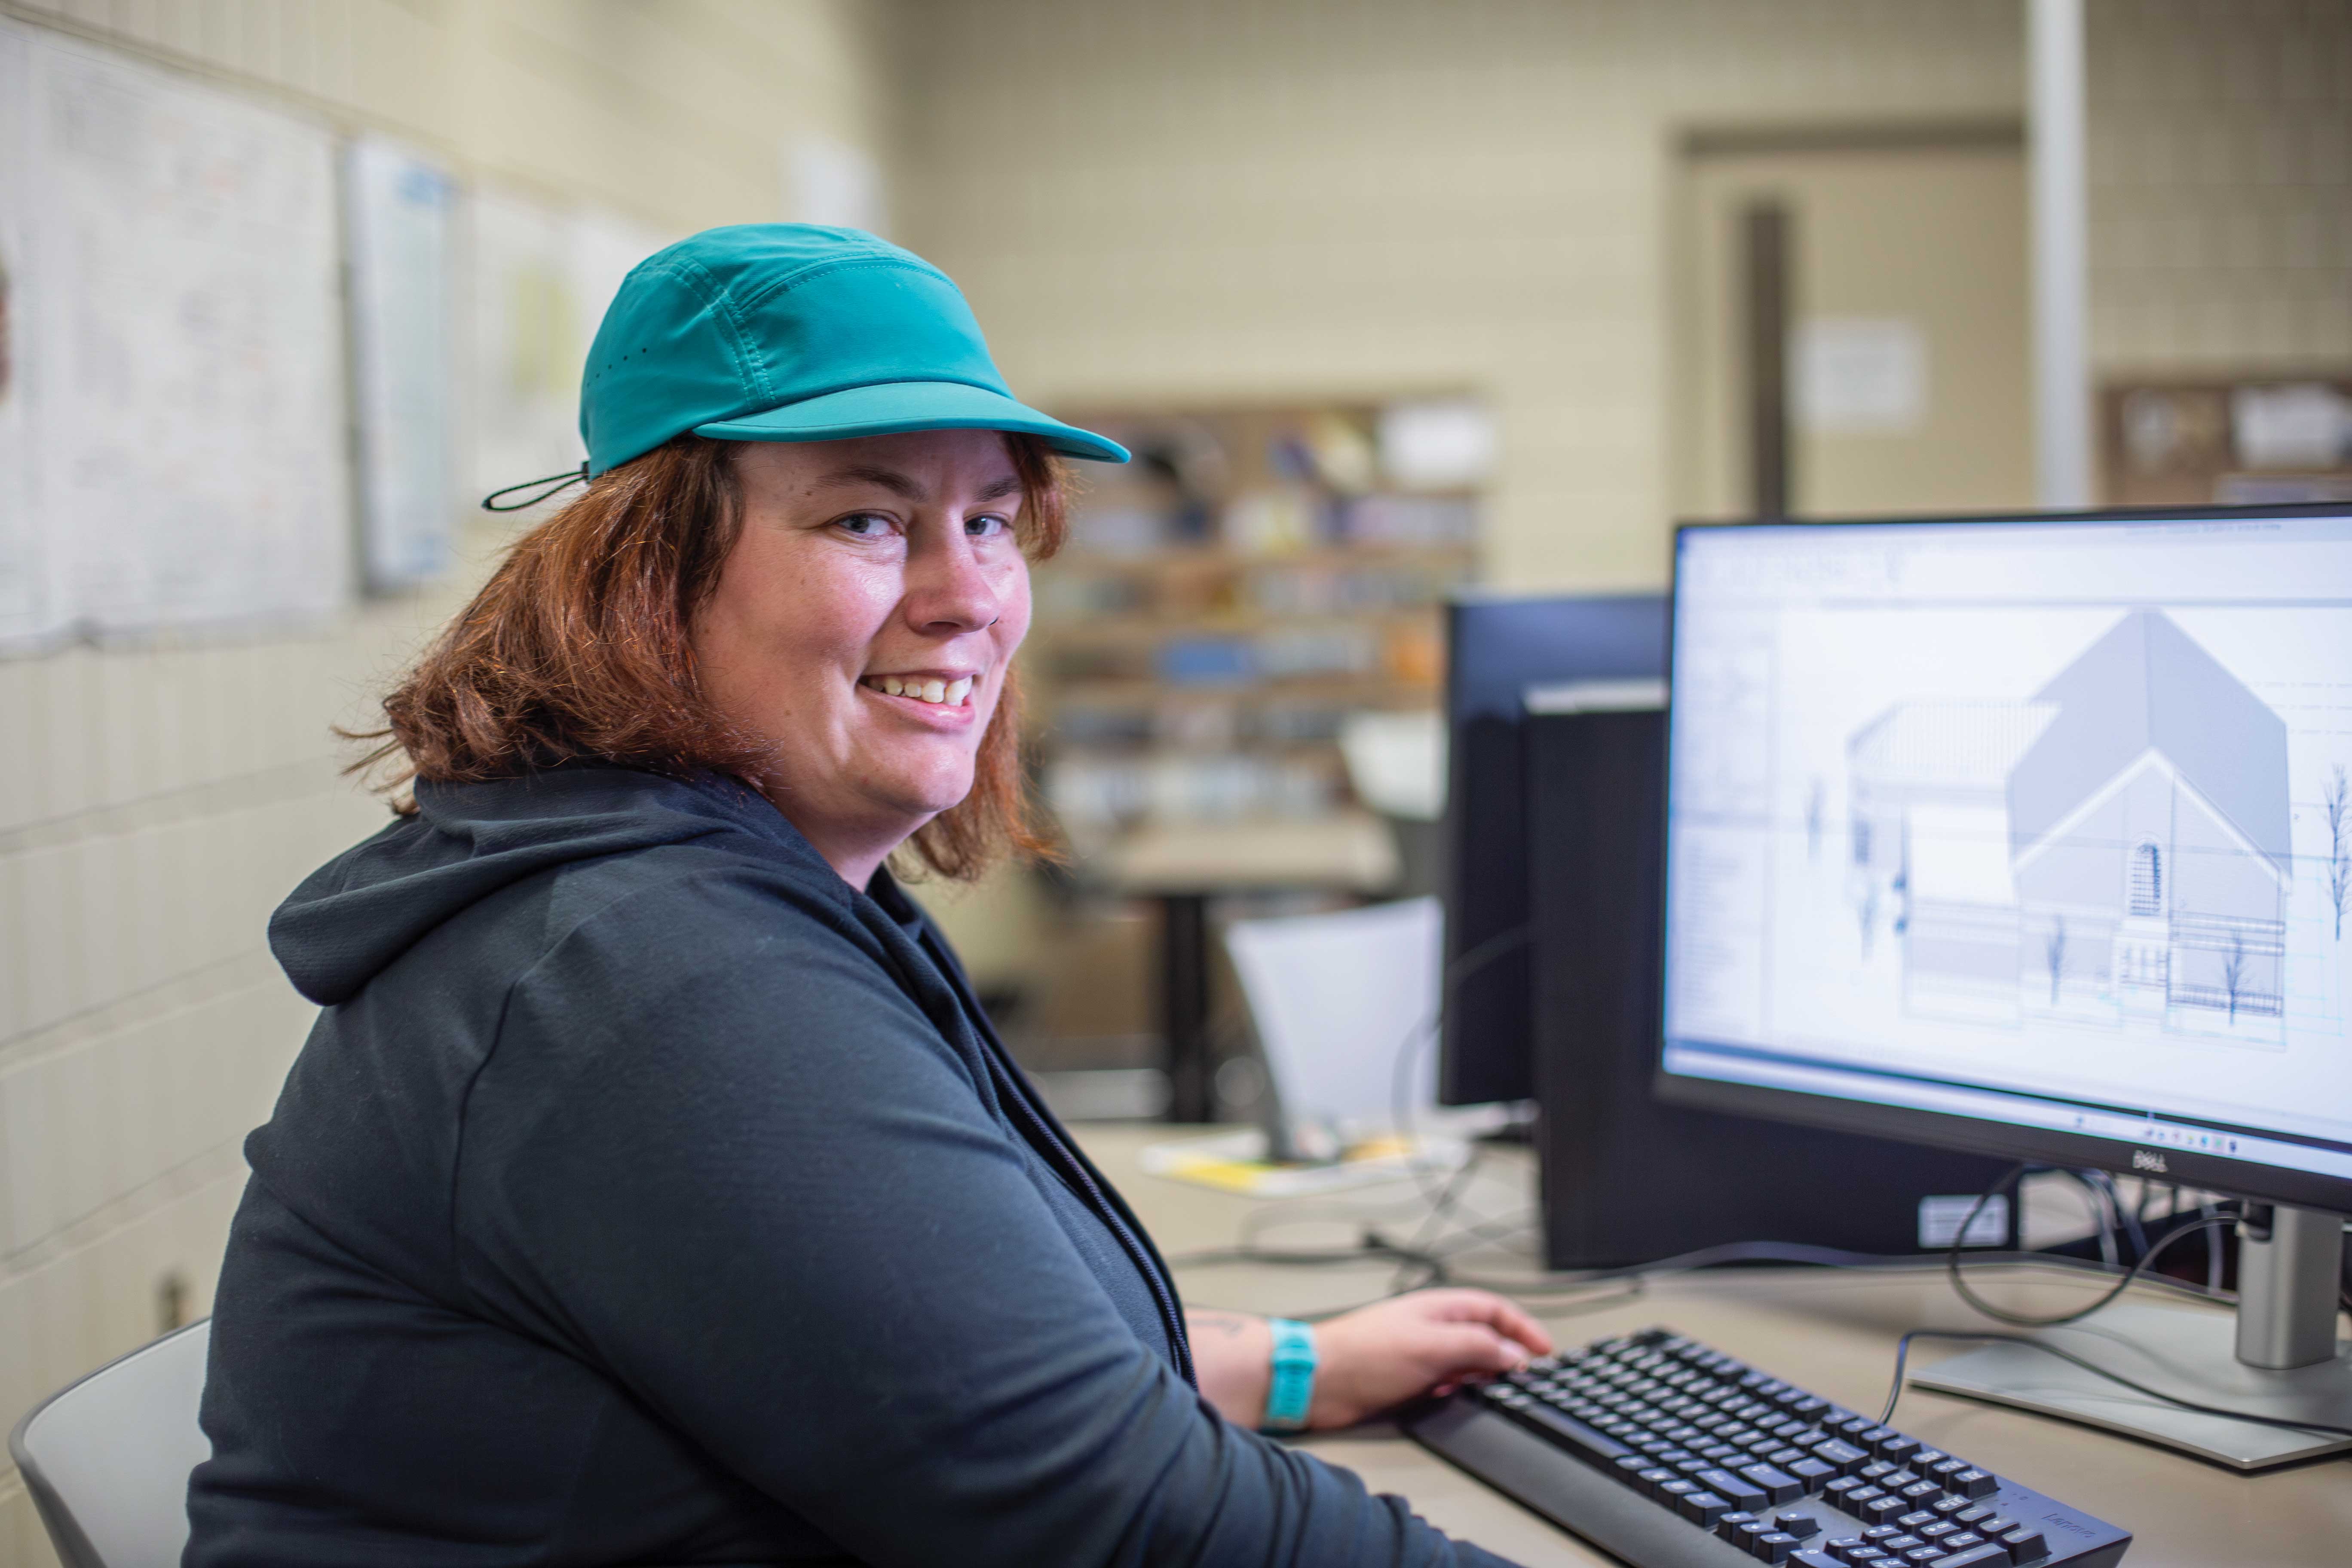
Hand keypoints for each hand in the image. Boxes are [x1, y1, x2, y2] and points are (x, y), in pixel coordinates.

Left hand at [1307, 1289, 1551, 1428]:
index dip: (1523, 1327)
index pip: (1494, 1309)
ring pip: (1466, 1360)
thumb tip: (1514, 1353)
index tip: (1545, 1350)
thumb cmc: (1365, 1353)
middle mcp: (1432, 1326)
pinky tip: (1450, 1394)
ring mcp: (1420, 1352)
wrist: (1319, 1380)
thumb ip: (1477, 1346)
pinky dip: (1455, 1388)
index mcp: (1440, 1307)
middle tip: (1523, 1375)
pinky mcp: (1408, 1377)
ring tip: (1487, 1387)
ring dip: (1480, 1374)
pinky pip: (1446, 1381)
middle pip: (1484, 1335)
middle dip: (1505, 1353)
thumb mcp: (1433, 1346)